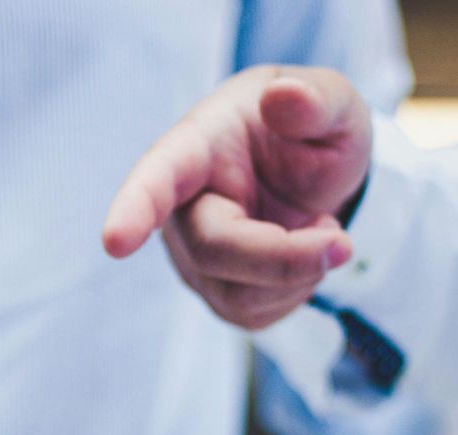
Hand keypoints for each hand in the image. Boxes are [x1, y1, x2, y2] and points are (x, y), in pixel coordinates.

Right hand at [104, 65, 371, 329]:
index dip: (134, 210)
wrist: (316, 177)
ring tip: (321, 229)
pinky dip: (297, 290)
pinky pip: (254, 314)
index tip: (115, 242)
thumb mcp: (332, 103)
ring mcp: (192, 258)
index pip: (157, 179)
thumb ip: (316, 99)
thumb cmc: (310, 131)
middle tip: (342, 244)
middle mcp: (180, 209)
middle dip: (283, 257)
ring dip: (299, 273)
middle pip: (212, 250)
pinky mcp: (216, 294)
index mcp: (196, 148)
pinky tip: (303, 256)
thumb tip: (284, 97)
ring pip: (236, 293)